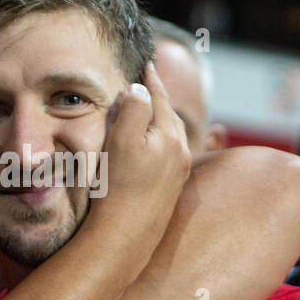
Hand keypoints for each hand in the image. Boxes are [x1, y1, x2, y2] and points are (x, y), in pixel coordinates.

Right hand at [89, 62, 190, 246]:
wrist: (125, 236)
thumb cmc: (119, 187)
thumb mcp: (122, 140)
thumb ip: (135, 109)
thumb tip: (140, 89)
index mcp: (170, 136)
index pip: (160, 98)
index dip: (152, 79)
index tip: (148, 63)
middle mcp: (180, 153)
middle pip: (169, 115)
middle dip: (159, 97)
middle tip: (149, 81)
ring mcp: (178, 173)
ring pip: (171, 135)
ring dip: (161, 119)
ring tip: (150, 109)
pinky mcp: (170, 190)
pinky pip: (169, 154)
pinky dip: (160, 140)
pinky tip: (152, 146)